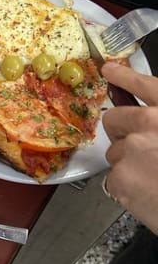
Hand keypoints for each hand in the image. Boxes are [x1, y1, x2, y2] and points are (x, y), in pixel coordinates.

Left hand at [102, 62, 157, 232]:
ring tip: (152, 178)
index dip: (126, 77)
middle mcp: (151, 123)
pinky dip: (126, 187)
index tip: (110, 70)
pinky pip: (114, 178)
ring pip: (114, 152)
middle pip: (115, 118)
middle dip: (120, 131)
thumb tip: (153, 128)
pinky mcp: (120, 175)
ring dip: (127, 163)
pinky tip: (148, 193)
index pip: (146, 86)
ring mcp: (132, 149)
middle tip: (135, 147)